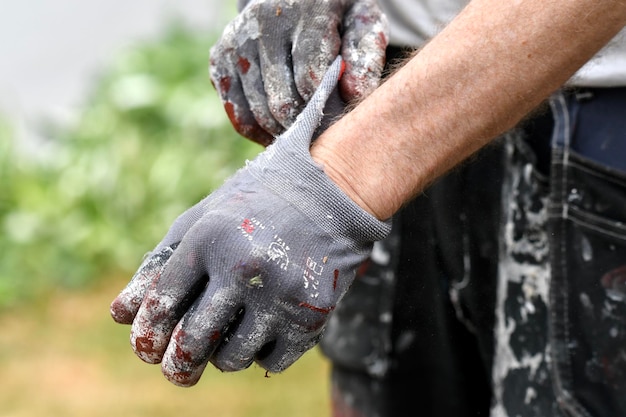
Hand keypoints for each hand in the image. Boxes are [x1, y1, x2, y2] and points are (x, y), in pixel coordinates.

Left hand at [110, 58, 389, 385]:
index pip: (162, 303)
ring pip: (232, 359)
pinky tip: (265, 329)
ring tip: (230, 334)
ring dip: (223, 356)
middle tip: (177, 370)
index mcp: (209, 238)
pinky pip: (271, 361)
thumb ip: (161, 265)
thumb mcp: (204, 220)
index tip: (148, 347)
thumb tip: (118, 316)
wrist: (331, 194)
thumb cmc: (255, 207)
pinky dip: (262, 354)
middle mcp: (244, 268)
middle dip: (177, 365)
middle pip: (193, 342)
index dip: (148, 334)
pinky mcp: (312, 315)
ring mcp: (281, 294)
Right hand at [209, 0, 387, 145]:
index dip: (326, 110)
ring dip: (284, 133)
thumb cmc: (339, 18)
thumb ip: (365, 57)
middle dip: (306, 127)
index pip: (310, 77)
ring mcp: (237, 40)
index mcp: (306, 10)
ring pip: (259, 112)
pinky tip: (280, 132)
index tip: (337, 121)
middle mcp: (264, 22)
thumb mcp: (363, 27)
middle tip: (322, 136)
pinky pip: (238, 113)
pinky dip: (259, 132)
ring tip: (304, 136)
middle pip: (282, 101)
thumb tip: (353, 93)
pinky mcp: (220, 58)